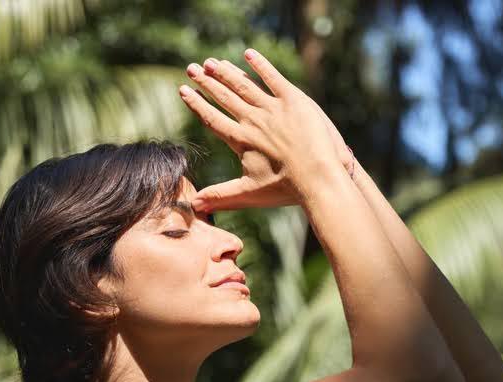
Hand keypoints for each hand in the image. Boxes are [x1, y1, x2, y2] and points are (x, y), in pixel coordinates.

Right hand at [178, 50, 351, 212]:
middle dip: (206, 82)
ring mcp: (273, 108)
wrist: (318, 179)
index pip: (213, 118)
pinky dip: (260, 65)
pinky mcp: (294, 100)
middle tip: (192, 68)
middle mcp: (253, 121)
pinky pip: (273, 78)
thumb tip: (193, 207)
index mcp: (241, 140)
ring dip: (227, 72)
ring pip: (244, 85)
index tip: (184, 91)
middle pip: (225, 97)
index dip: (197, 104)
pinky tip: (248, 54)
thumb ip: (219, 197)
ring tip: (212, 62)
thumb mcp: (249, 193)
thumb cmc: (285, 189)